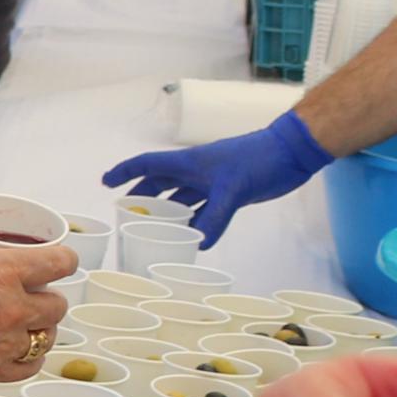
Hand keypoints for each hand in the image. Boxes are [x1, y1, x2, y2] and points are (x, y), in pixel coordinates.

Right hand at [0, 228, 72, 383]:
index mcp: (0, 272)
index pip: (58, 263)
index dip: (64, 260)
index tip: (60, 261)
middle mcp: (12, 307)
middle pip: (58, 304)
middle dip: (49, 298)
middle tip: (33, 295)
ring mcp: (7, 342)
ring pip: (48, 337)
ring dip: (40, 328)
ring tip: (25, 325)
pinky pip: (31, 366)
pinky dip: (28, 357)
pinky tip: (17, 350)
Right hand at [104, 110, 333, 245]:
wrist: (290, 153)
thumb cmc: (257, 159)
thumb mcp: (233, 189)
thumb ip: (215, 216)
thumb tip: (200, 243)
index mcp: (188, 163)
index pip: (147, 165)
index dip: (125, 172)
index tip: (106, 183)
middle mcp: (196, 172)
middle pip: (160, 184)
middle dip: (142, 198)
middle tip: (128, 215)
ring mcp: (213, 182)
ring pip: (182, 199)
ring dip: (170, 213)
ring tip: (156, 231)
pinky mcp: (230, 193)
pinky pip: (205, 209)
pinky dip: (197, 222)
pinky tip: (194, 236)